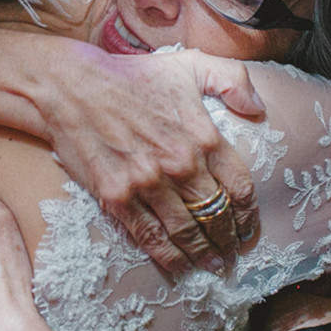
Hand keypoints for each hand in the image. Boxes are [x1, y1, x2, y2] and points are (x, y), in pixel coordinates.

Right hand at [38, 47, 262, 273]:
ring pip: (186, 232)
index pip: (240, 187)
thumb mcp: (190, 63)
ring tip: (214, 265)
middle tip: (233, 252)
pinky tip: (179, 266)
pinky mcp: (117, 196)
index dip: (248, 214)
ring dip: (204, 254)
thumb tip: (258, 108)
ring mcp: (147, 183)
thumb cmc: (132, 75)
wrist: (71, 85)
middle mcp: (180, 164)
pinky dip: (168, 257)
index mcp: (203, 135)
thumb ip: (232, 80)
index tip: (249, 227)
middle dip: (228, 239)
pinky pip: (149, 236)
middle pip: (216, 215)